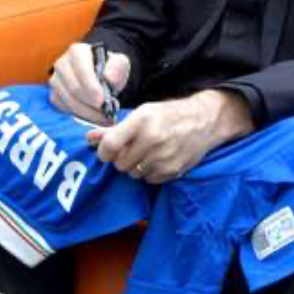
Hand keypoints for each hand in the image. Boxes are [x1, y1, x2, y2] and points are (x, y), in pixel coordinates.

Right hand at [49, 42, 129, 123]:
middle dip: (91, 104)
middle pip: (74, 88)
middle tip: (107, 114)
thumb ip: (117, 67)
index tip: (103, 101)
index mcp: (77, 51)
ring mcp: (55, 80)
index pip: (82, 70)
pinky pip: (64, 109)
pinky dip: (80, 116)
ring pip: (68, 101)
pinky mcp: (54, 95)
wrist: (99, 75)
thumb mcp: (119, 63)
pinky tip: (94, 118)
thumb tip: (109, 77)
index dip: (91, 87)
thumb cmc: (109, 68)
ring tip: (104, 118)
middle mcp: (62, 64)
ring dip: (87, 113)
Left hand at [87, 90, 253, 183]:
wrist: (204, 120)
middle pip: (119, 163)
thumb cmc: (168, 114)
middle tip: (133, 148)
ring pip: (133, 174)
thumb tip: (89, 138)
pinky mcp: (172, 171)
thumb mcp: (143, 113)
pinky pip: (148, 180)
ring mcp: (163, 157)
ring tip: (148, 153)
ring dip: (136, 166)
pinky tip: (159, 159)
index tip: (108, 150)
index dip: (104, 152)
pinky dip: (150, 173)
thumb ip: (115, 129)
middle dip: (122, 158)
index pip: (109, 145)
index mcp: (142, 120)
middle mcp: (152, 139)